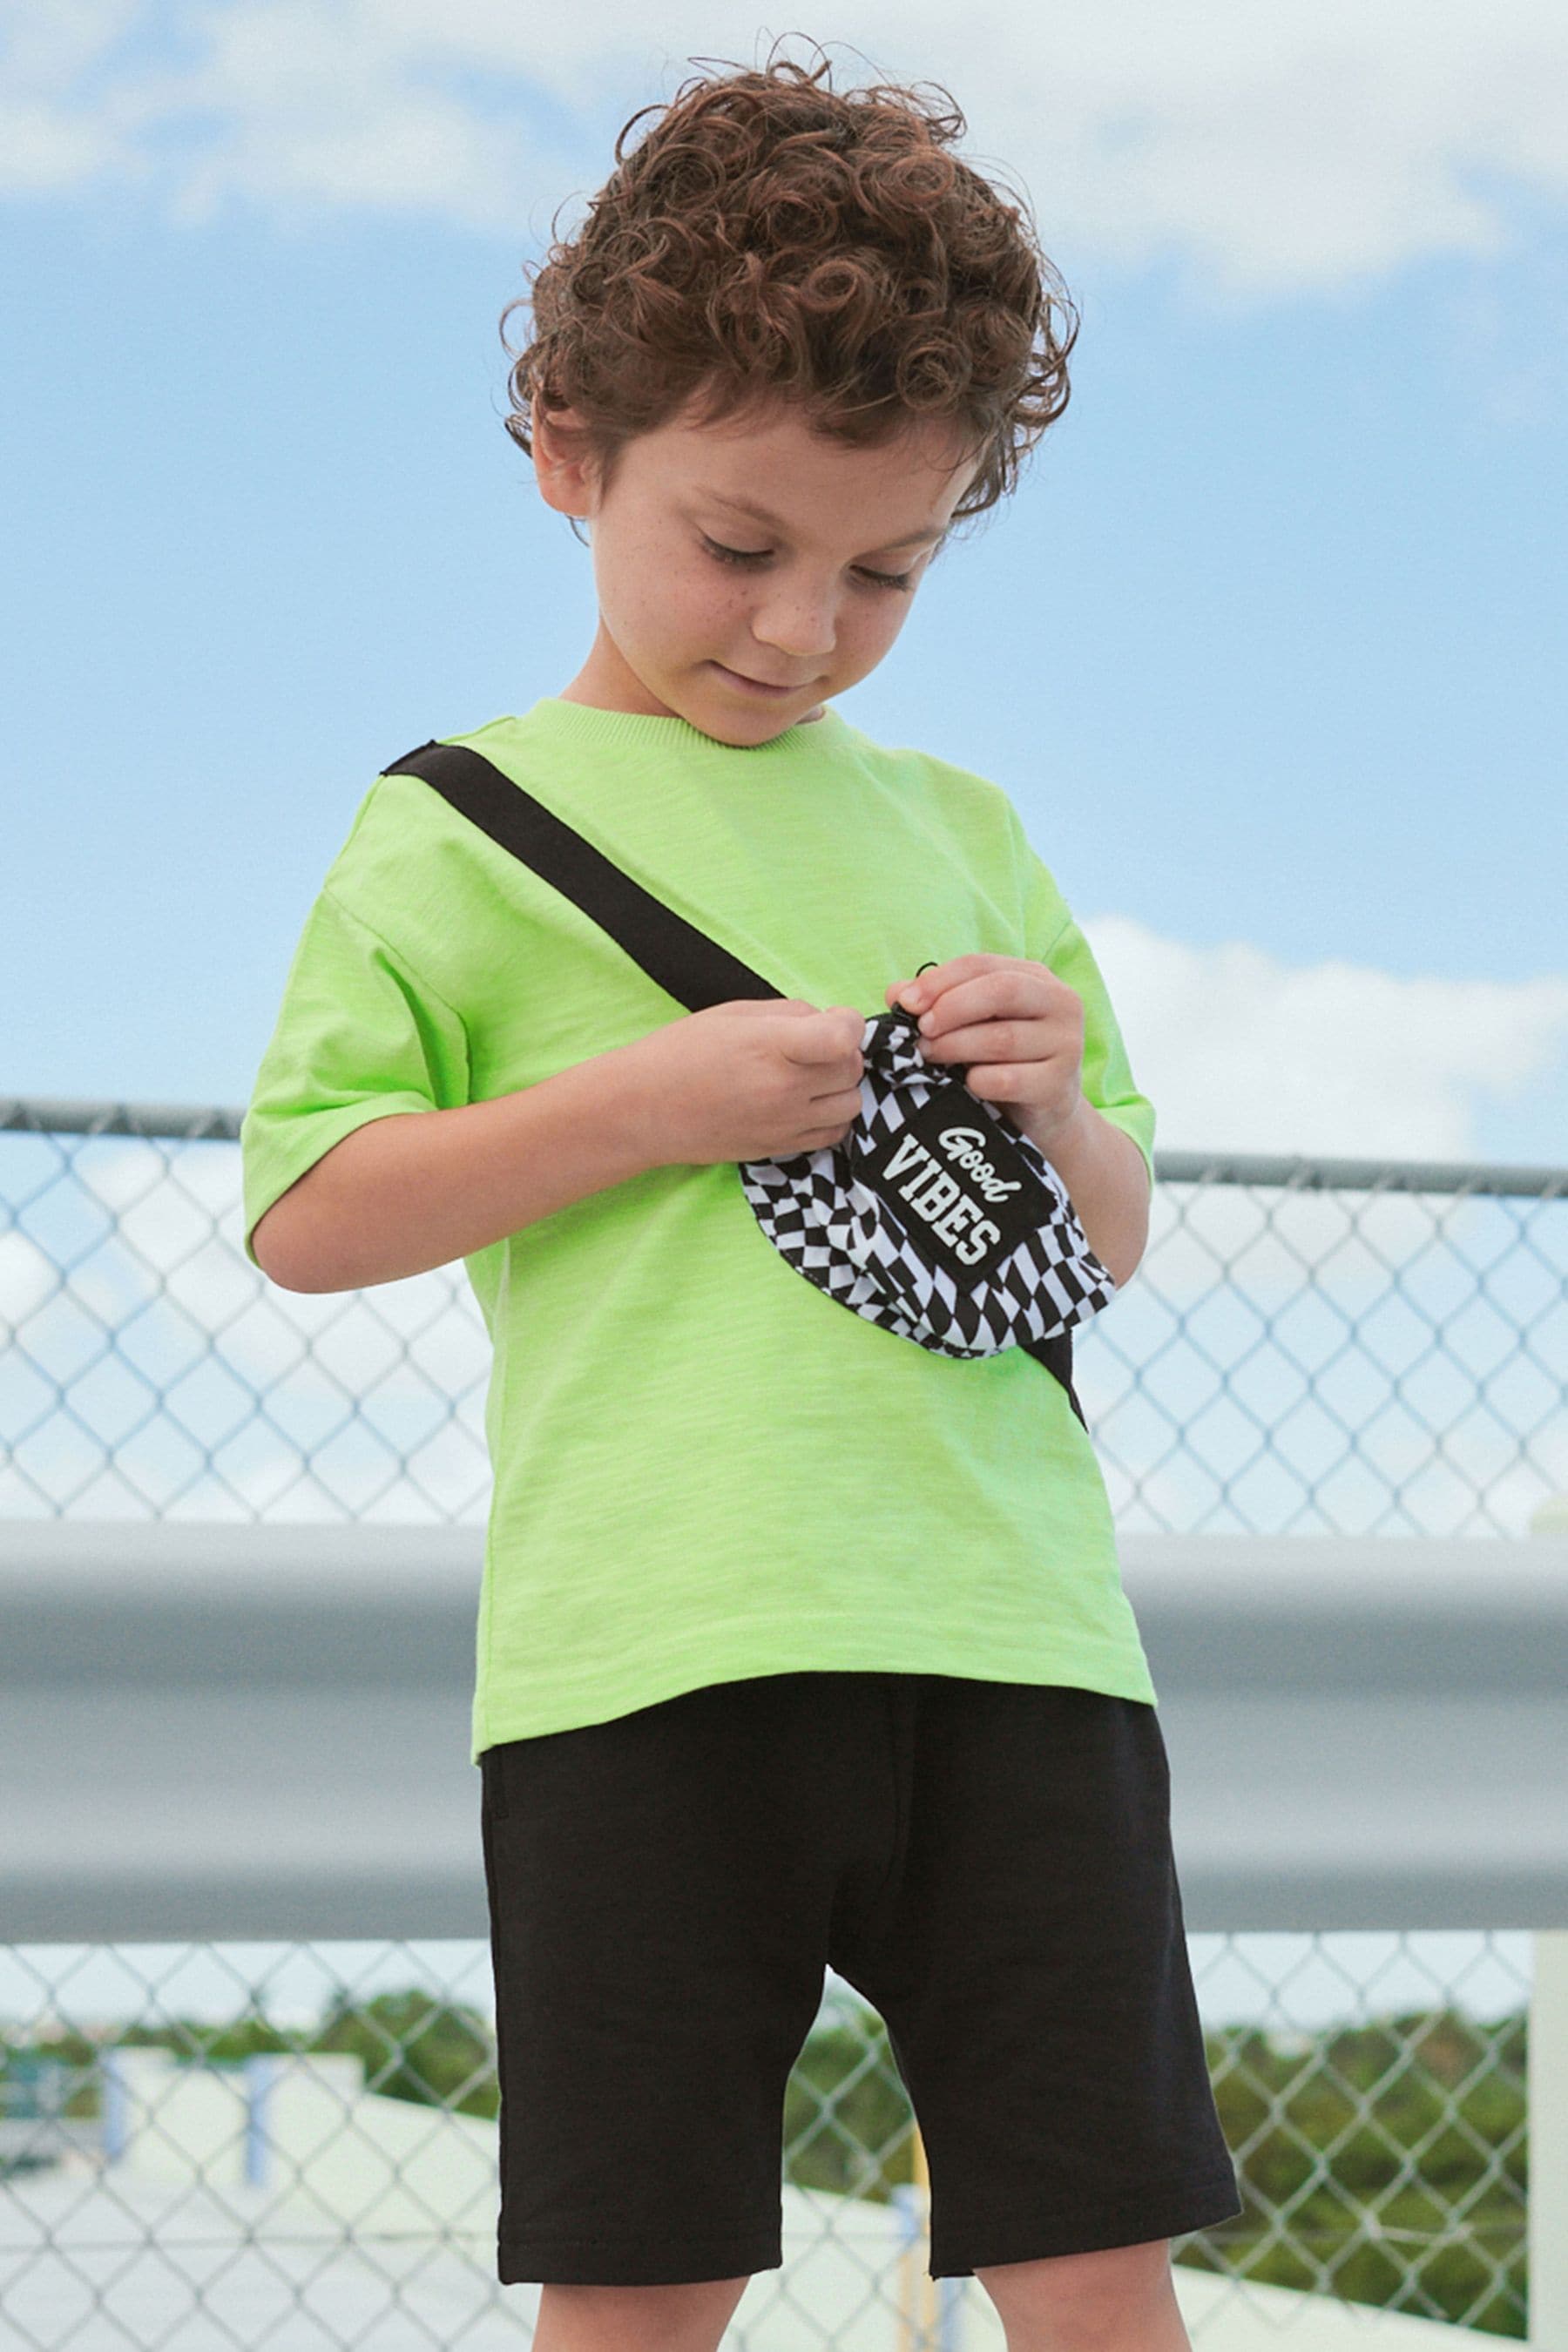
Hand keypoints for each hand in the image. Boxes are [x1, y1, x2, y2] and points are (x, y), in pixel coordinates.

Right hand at [629, 998, 866, 1167]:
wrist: (644, 1110)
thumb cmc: (682, 1053)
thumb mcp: (735, 1014)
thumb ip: (790, 1013)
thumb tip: (828, 1022)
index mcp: (772, 1047)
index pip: (844, 1036)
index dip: (848, 1022)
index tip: (832, 1020)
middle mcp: (785, 1090)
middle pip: (852, 1068)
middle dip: (842, 1051)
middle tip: (812, 1046)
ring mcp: (785, 1124)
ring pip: (852, 1104)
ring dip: (840, 1086)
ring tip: (810, 1076)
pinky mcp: (781, 1148)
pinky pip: (835, 1134)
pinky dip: (831, 1116)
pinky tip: (806, 1102)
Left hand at [885, 955, 1084, 1152]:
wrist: (1042, 1114)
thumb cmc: (1002, 1060)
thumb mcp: (971, 1025)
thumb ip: (936, 1004)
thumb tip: (896, 993)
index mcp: (1036, 978)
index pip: (984, 965)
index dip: (941, 981)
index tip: (907, 1003)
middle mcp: (1061, 1003)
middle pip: (1002, 991)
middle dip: (951, 1008)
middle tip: (921, 1031)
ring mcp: (1067, 1045)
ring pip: (1002, 1038)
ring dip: (956, 1046)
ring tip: (929, 1055)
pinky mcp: (1059, 1085)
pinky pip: (1009, 1080)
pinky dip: (979, 1081)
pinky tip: (968, 1085)